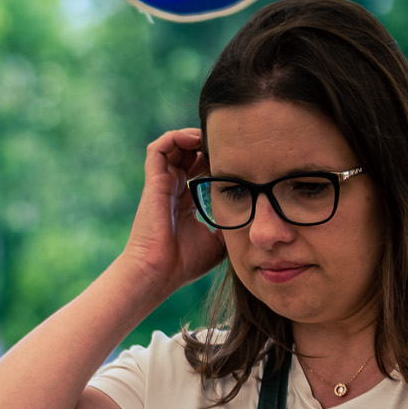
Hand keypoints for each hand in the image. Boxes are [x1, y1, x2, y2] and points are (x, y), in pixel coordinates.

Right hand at [116, 127, 224, 300]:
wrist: (159, 272)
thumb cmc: (185, 263)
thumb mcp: (220, 240)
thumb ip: (232, 222)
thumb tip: (253, 213)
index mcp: (186, 202)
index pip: (200, 169)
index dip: (216, 158)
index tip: (238, 157)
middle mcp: (173, 190)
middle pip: (188, 153)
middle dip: (207, 144)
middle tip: (229, 143)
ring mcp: (162, 185)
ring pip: (174, 146)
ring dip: (192, 136)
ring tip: (212, 138)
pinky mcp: (154, 182)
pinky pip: (159, 148)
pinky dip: (175, 137)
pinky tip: (195, 141)